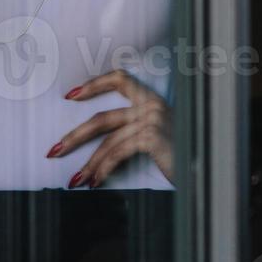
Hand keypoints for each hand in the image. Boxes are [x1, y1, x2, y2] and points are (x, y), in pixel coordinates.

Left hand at [47, 69, 173, 187]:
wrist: (207, 171)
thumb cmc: (184, 157)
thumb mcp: (158, 140)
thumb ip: (134, 134)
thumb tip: (97, 149)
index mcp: (155, 102)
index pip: (122, 80)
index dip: (94, 84)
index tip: (71, 95)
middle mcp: (154, 106)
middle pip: (103, 118)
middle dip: (74, 136)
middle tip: (54, 151)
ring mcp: (154, 120)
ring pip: (108, 140)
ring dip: (89, 163)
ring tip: (76, 180)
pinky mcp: (153, 137)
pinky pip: (118, 153)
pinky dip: (104, 169)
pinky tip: (96, 182)